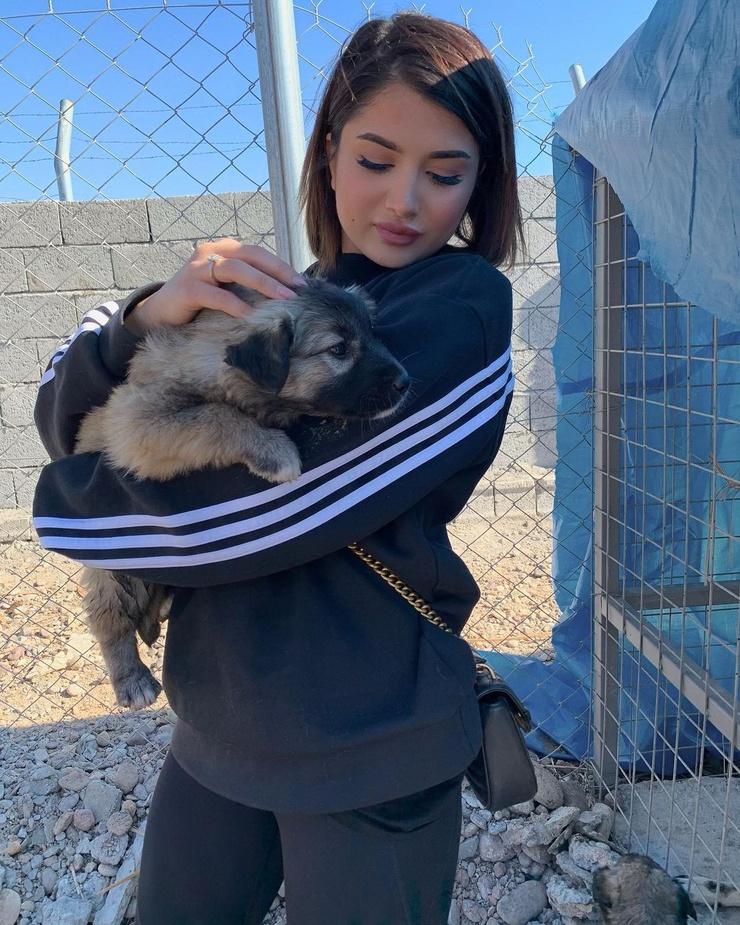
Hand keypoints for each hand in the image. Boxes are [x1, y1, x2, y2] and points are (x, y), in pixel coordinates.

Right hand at [125, 239, 306, 334]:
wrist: (160, 312)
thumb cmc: (200, 301)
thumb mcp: (226, 287)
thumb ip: (248, 284)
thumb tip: (286, 293)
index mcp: (224, 249)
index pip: (258, 253)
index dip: (281, 266)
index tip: (303, 284)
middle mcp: (210, 253)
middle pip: (250, 256)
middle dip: (277, 272)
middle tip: (298, 290)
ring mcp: (196, 269)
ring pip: (235, 270)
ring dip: (263, 284)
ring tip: (283, 300)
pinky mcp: (187, 289)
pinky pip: (216, 295)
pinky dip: (235, 305)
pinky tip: (250, 315)